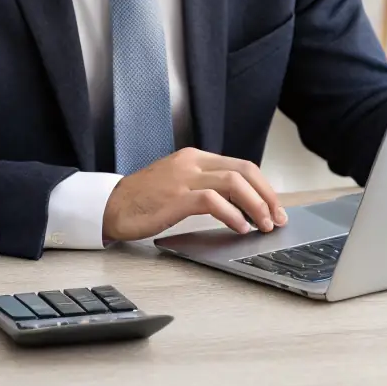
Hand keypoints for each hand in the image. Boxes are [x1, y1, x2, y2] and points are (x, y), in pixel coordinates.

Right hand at [102, 148, 288, 241]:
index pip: (241, 165)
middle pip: (244, 171)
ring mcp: (183, 178)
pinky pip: (213, 202)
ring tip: (262, 225)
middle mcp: (192, 163)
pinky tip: (239, 227)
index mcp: (195, 157)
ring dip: (256, 206)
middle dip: (267, 196)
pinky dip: (232, 215)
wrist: (109, 206)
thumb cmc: (144, 200)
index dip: (263, 187)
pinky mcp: (175, 198)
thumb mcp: (179, 183)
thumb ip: (206, 186)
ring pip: (234, 183)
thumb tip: (241, 204)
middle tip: (277, 218)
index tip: (274, 207)